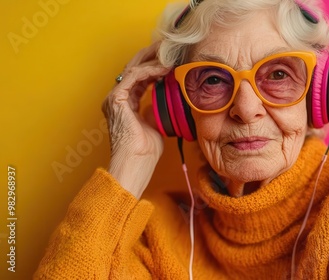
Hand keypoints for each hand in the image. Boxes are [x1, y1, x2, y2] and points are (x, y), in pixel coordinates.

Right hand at [102, 42, 169, 198]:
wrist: (134, 164)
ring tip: (169, 53)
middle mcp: (117, 98)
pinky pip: (134, 77)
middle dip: (152, 56)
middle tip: (168, 47)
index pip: (140, 78)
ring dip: (153, 59)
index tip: (172, 60)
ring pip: (134, 68)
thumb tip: (167, 100)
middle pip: (134, 68)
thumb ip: (156, 110)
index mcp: (125, 104)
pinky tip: (163, 68)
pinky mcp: (117, 100)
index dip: (155, 66)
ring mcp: (115, 98)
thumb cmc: (144, 152)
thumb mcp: (154, 125)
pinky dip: (149, 70)